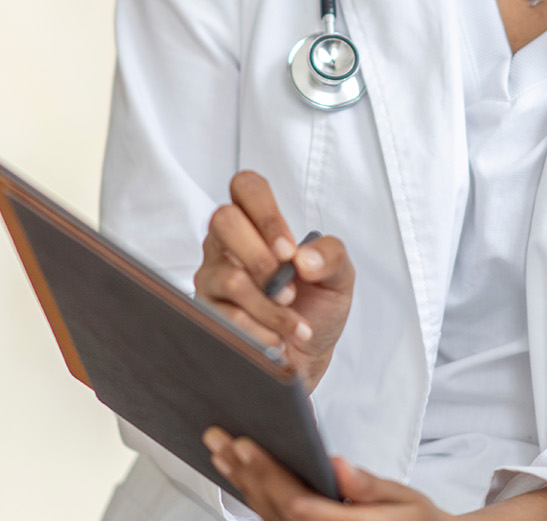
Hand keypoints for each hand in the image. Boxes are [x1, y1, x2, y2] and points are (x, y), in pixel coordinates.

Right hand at [193, 171, 353, 387]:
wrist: (306, 359)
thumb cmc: (317, 309)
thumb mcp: (339, 278)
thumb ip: (331, 256)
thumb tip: (302, 258)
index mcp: (257, 225)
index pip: (246, 186)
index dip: (265, 212)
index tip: (288, 249)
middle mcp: (228, 245)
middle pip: (224, 220)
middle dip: (263, 259)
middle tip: (288, 288)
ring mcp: (213, 276)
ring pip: (231, 278)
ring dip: (271, 308)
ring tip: (294, 324)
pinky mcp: (207, 311)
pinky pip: (228, 317)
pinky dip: (263, 332)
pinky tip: (277, 340)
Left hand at [201, 428, 546, 520]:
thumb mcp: (404, 500)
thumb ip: (370, 486)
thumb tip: (339, 467)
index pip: (297, 503)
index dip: (268, 474)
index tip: (247, 444)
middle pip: (274, 508)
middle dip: (245, 471)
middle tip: (220, 438)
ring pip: (268, 515)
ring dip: (241, 482)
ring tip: (220, 450)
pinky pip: (274, 518)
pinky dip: (254, 494)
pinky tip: (239, 473)